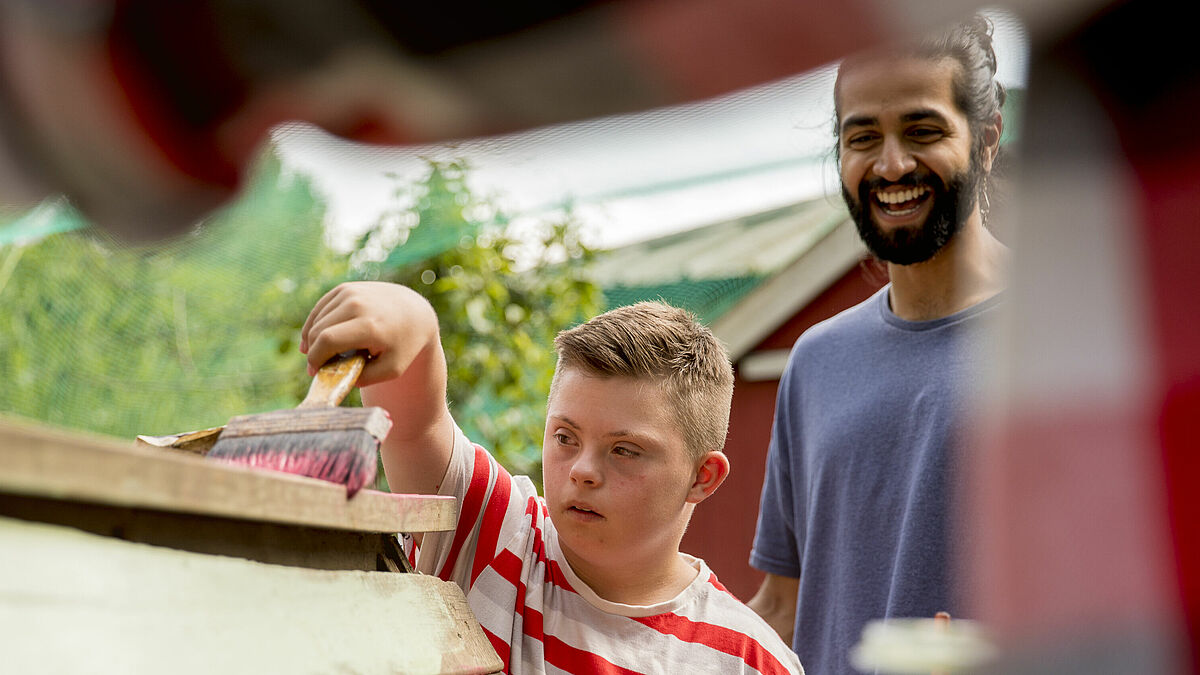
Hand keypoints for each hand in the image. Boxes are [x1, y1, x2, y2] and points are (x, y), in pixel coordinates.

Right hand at [300, 282, 437, 387]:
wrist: (414, 312)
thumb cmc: (403, 344)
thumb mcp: (393, 369)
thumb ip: (365, 378)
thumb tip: (337, 377)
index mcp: (369, 325)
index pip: (328, 340)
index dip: (316, 358)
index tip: (314, 372)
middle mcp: (358, 304)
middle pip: (318, 330)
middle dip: (313, 351)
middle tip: (317, 367)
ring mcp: (350, 293)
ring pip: (317, 320)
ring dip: (312, 339)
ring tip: (320, 354)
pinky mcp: (345, 288)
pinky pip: (320, 309)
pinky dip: (314, 325)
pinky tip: (314, 339)